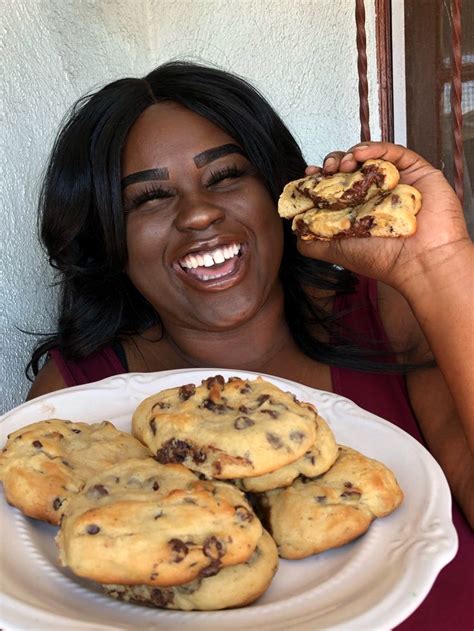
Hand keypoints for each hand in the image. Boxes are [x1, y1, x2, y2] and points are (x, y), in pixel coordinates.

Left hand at [297, 142, 471, 291]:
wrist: (420, 261)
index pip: (335, 186)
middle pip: (350, 167)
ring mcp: (396, 181)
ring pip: (370, 156)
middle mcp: (376, 194)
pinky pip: (395, 151)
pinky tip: (361, 154)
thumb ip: (311, 242)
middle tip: (326, 169)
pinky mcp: (416, 171)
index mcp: (358, 210)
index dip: (320, 178)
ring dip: (351, 154)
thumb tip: (294, 229)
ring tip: (342, 164)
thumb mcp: (335, 251)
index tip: (309, 175)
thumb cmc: (382, 259)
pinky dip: (375, 148)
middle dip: (333, 163)